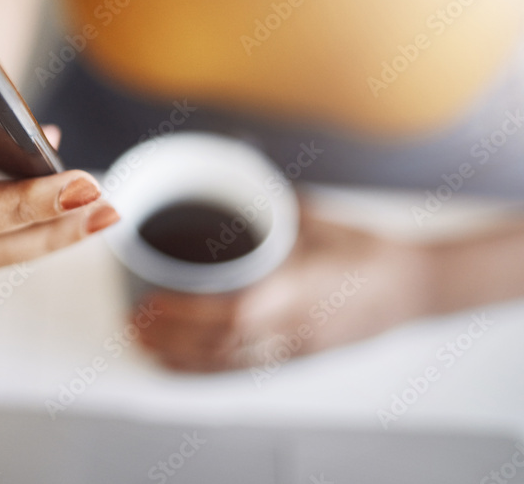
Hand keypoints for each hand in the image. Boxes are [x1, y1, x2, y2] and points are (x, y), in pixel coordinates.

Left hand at [135, 206, 432, 372]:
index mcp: (299, 288)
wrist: (414, 288)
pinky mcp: (300, 358)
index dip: (187, 314)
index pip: (234, 310)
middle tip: (134, 326)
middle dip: (172, 339)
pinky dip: (208, 371)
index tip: (151, 304)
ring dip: (183, 359)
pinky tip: (183, 367)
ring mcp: (297, 347)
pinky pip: (247, 371)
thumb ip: (273, 206)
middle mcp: (295, 325)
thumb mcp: (319, 218)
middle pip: (223, 344)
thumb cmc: (367, 251)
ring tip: (146, 347)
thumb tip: (234, 176)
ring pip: (231, 363)